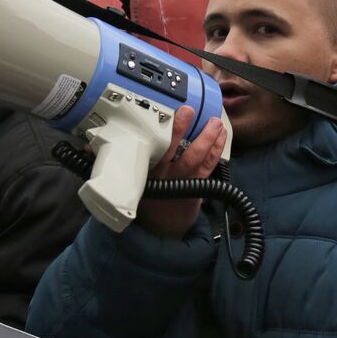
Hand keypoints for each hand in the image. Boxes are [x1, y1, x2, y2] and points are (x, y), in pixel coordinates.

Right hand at [135, 106, 226, 239]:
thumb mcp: (135, 178)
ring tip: (214, 121)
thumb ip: (131, 159)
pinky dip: (217, 149)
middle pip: (170, 149)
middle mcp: (162, 176)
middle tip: (187, 110)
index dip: (155, 132)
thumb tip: (115, 136)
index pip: (148, 147)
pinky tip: (221, 135)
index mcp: (145, 171)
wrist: (161, 227)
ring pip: (196, 157)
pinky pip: (209, 166)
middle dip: (179, 129)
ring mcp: (181, 182)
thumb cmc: (149, 194)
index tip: (159, 113)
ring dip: (207, 138)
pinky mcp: (196, 187)